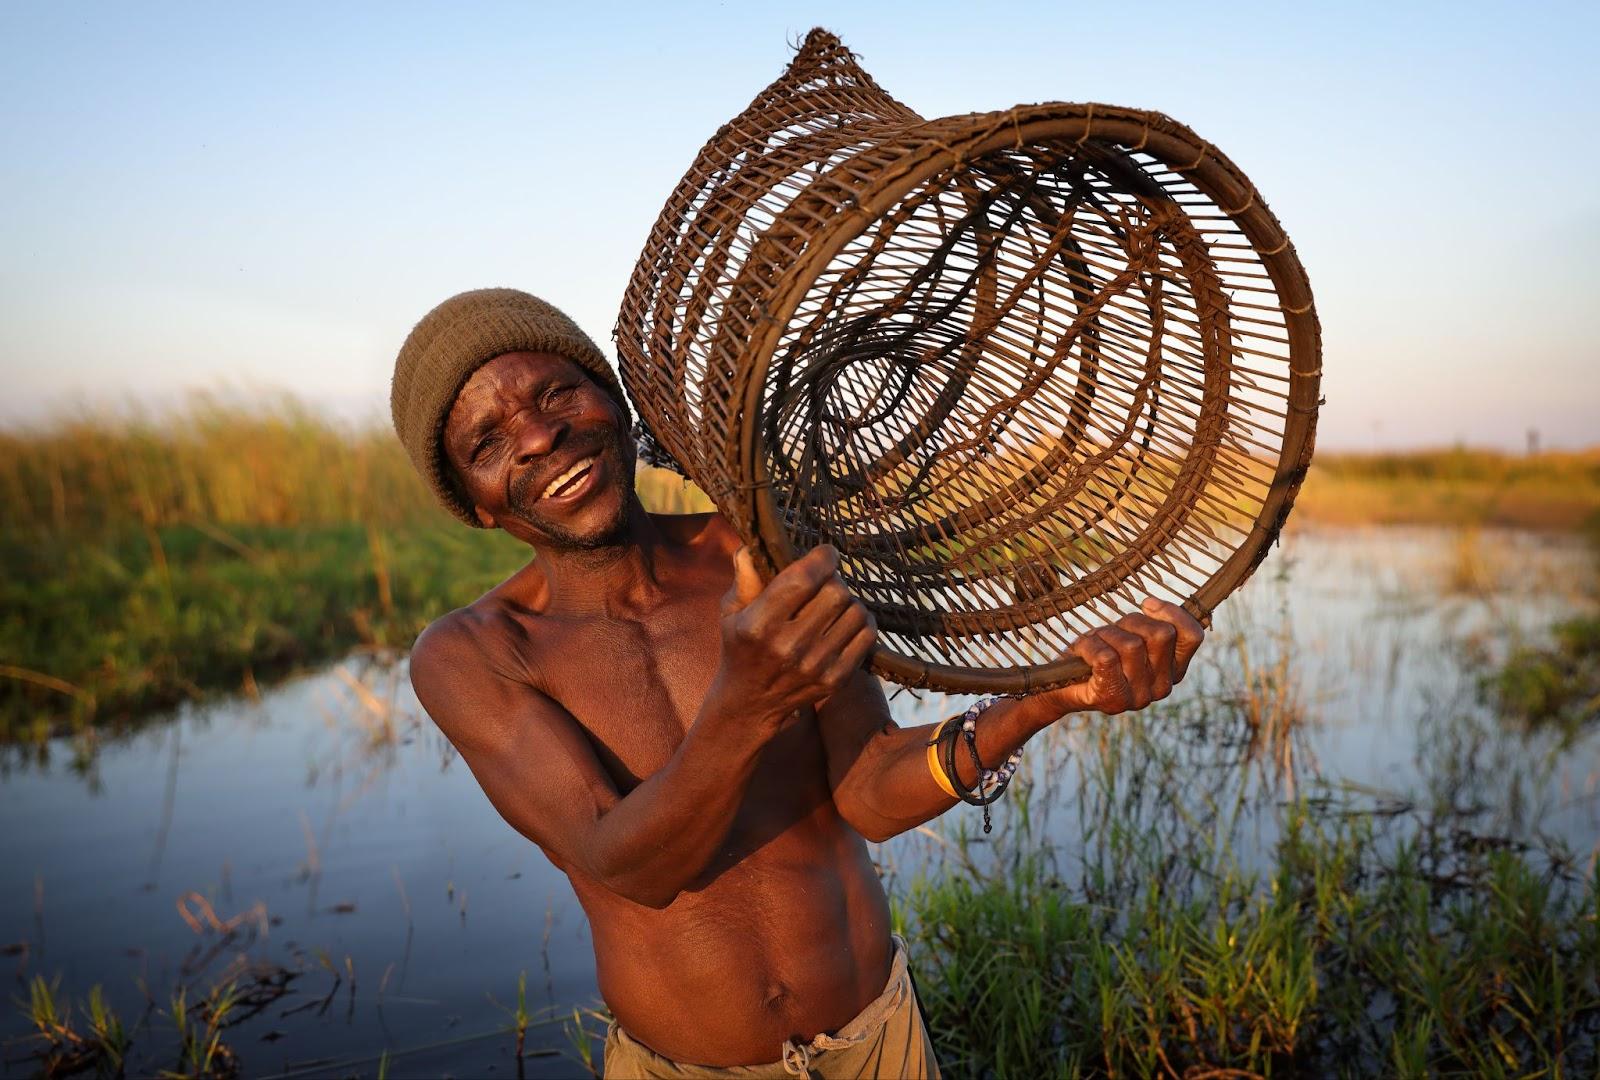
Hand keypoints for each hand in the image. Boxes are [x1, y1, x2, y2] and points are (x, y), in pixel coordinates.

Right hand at [706, 545, 877, 730]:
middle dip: (833, 579)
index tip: (825, 554)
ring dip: (848, 600)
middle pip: (836, 592)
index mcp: (759, 625)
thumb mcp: (731, 612)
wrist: (751, 703)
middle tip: (825, 582)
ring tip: (833, 603)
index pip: (803, 579)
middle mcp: (788, 646)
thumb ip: (745, 578)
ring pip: (856, 611)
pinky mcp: (836, 679)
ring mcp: (816, 665)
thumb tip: (751, 547)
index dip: (822, 558)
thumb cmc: (741, 646)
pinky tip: (845, 621)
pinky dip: (861, 621)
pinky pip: (867, 635)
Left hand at [1045, 597, 1204, 715]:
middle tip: (1111, 632)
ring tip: (1095, 644)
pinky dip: (1088, 645)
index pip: (1192, 636)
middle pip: (1161, 634)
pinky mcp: (1114, 698)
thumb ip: (1151, 626)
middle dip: (1131, 622)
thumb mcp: (1129, 636)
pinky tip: (1082, 652)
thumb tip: (1153, 605)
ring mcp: (1139, 696)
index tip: (1147, 604)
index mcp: (1173, 672)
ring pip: (1132, 644)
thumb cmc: (1096, 655)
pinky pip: (1106, 656)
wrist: (1060, 687)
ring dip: (1106, 634)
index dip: (1172, 612)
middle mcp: (1162, 687)